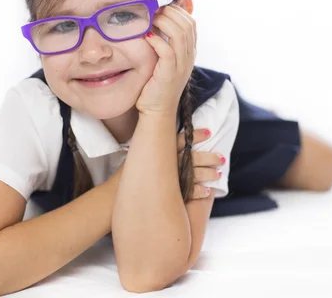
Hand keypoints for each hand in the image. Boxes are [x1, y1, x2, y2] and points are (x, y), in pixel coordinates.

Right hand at [109, 128, 223, 199]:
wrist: (110, 201)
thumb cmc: (123, 181)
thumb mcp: (136, 159)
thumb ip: (150, 150)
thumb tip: (161, 142)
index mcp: (156, 151)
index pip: (179, 139)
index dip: (194, 134)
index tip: (208, 131)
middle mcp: (161, 163)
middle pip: (190, 157)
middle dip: (208, 157)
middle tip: (221, 157)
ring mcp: (164, 179)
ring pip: (192, 174)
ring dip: (207, 174)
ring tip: (218, 175)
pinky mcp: (165, 194)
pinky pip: (187, 191)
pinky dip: (198, 191)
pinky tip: (207, 192)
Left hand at [136, 3, 196, 115]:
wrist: (157, 111)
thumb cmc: (156, 84)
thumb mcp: (163, 60)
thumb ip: (164, 42)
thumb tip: (158, 19)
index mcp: (189, 52)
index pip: (191, 23)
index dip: (177, 10)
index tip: (160, 6)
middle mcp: (188, 57)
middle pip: (187, 25)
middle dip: (170, 12)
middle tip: (153, 9)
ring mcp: (181, 66)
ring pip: (180, 34)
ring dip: (163, 22)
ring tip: (149, 18)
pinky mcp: (169, 74)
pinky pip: (167, 51)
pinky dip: (157, 40)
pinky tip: (146, 36)